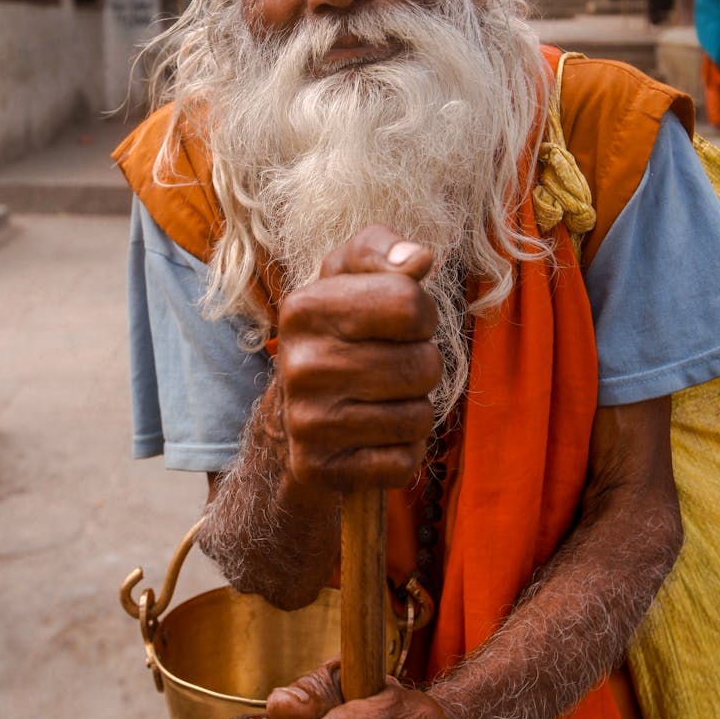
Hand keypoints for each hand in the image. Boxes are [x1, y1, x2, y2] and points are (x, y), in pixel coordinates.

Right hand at [277, 225, 441, 491]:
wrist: (295, 413)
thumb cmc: (341, 331)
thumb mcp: (351, 275)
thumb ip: (382, 249)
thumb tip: (419, 258)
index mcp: (304, 308)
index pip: (410, 304)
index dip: (421, 315)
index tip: (398, 324)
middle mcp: (299, 364)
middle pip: (424, 365)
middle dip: (421, 364)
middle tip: (390, 366)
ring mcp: (306, 422)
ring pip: (418, 417)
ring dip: (414, 408)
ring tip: (381, 399)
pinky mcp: (318, 469)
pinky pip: (404, 462)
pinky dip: (402, 450)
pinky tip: (374, 435)